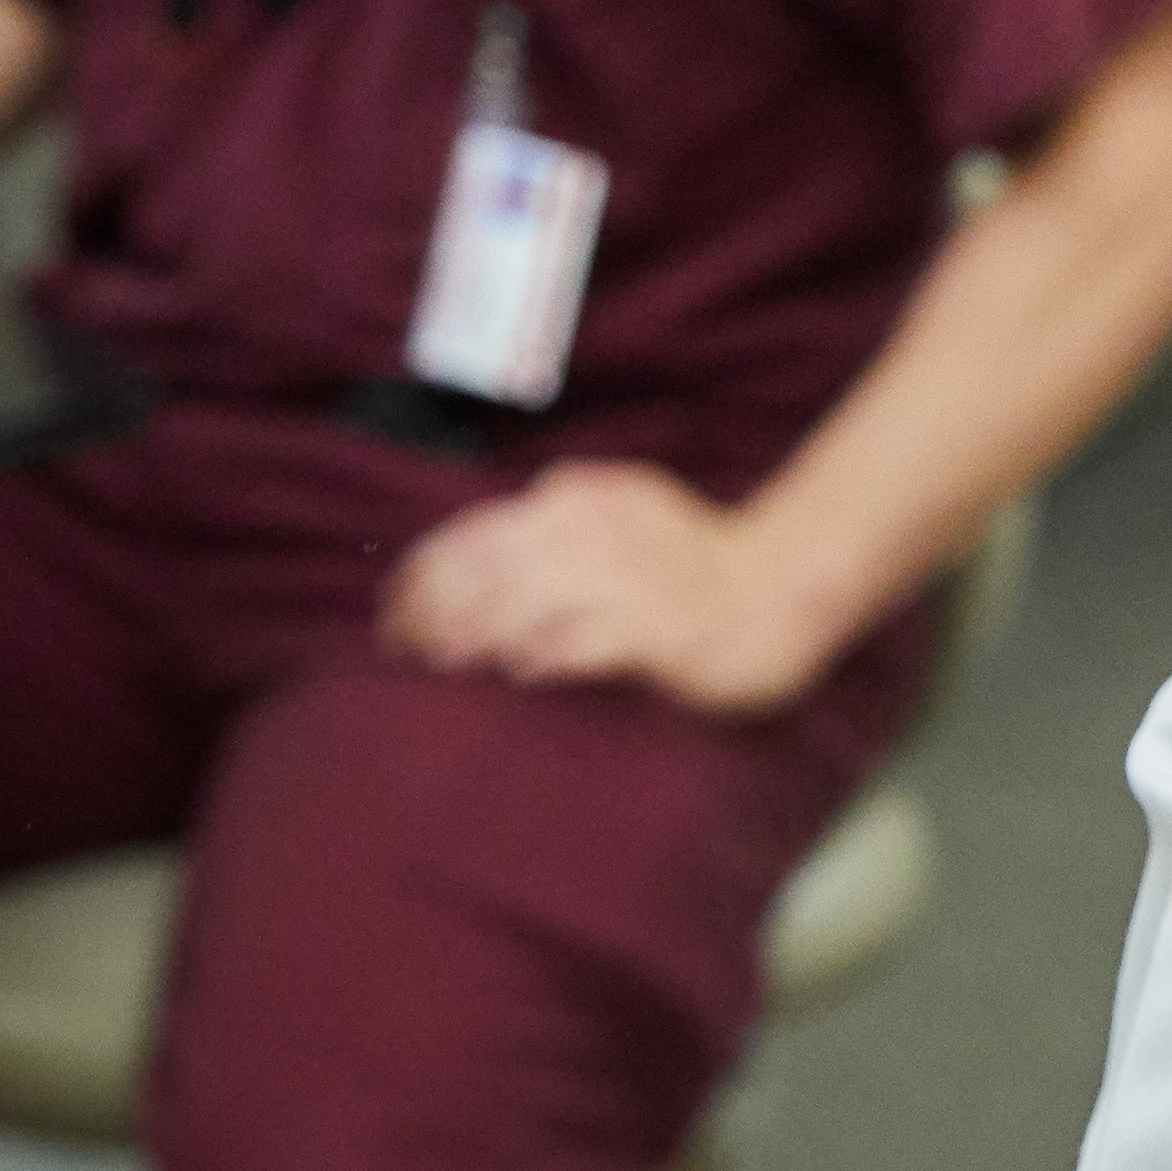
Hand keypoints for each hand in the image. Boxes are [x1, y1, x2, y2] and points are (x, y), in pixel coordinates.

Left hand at [381, 459, 840, 713]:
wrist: (778, 590)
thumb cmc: (697, 558)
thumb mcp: (629, 504)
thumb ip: (569, 505)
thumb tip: (510, 517)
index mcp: (580, 497)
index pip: (476, 530)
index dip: (423, 571)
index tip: (393, 607)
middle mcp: (593, 530)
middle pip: (485, 567)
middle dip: (431, 607)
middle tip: (400, 643)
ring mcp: (624, 579)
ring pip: (520, 606)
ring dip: (472, 634)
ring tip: (441, 659)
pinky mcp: (653, 629)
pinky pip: (578, 645)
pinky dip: (541, 657)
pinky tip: (517, 673)